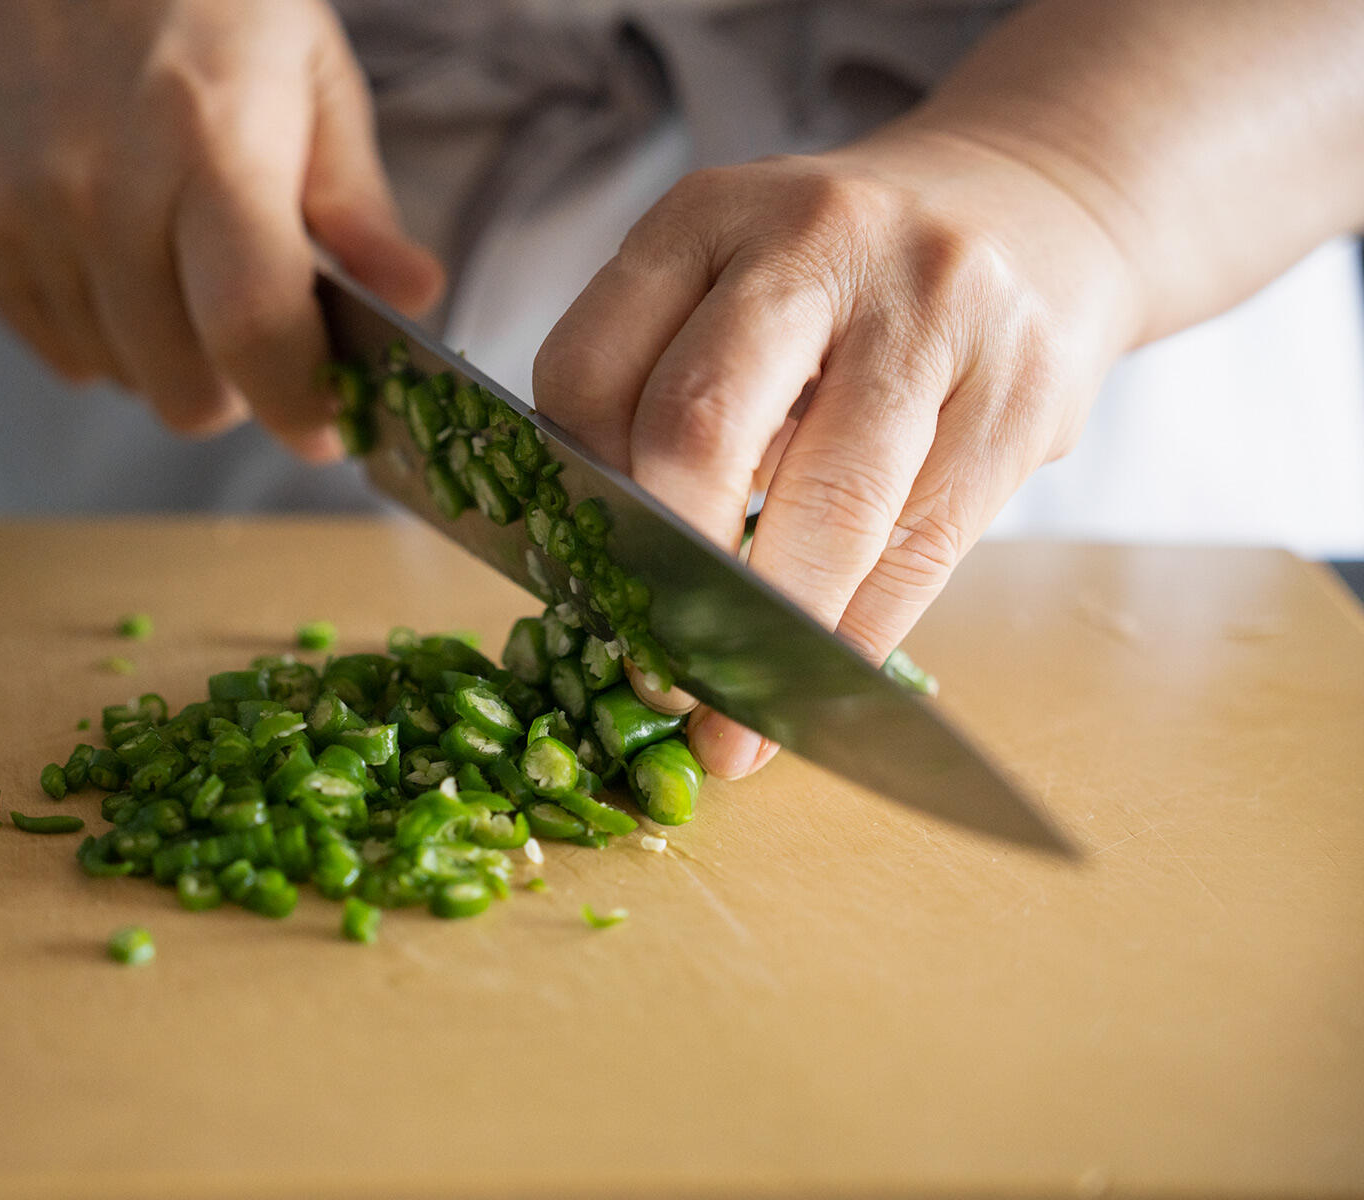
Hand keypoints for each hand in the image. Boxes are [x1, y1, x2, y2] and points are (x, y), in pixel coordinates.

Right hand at [0, 0, 442, 458]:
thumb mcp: (309, 73)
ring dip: (172, 357)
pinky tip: (122, 254)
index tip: (329, 426)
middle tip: (261, 329)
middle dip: (241, 387)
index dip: (297, 400)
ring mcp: (24, 218)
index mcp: (209, 141)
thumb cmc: (200, 9)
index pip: (250, 325)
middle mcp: (102, 187)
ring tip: (182, 264)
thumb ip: (359, 202)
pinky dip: (110, 335)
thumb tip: (418, 296)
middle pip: (184, 389)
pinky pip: (65, 356)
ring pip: (126, 382)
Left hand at [533, 130, 1138, 778]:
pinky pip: (923, 548)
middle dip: (667, 576)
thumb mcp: (736, 281)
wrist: (1043, 205)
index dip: (575, 497)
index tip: (582, 581)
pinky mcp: (1024, 389)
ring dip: (769, 635)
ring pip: (827, 509)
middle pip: (698, 433)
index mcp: (704, 216)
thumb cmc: (848, 278)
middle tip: (653, 667)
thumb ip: (665, 388)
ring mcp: (933, 309)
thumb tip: (603, 582)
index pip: (590, 372)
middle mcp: (815, 241)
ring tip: (734, 718)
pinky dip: (859, 635)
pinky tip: (820, 682)